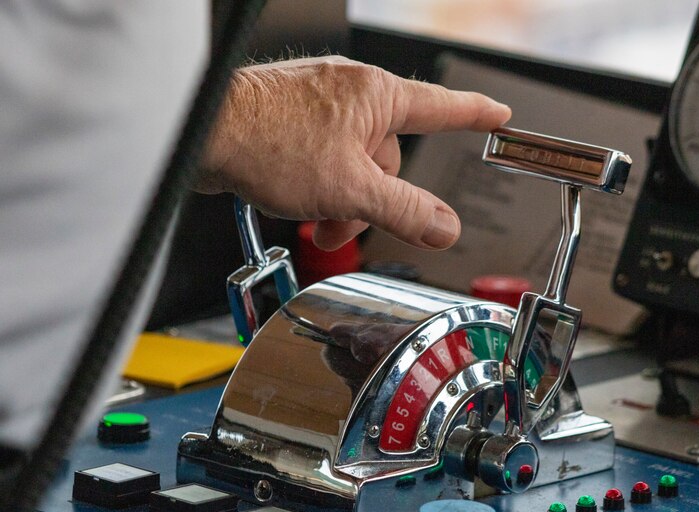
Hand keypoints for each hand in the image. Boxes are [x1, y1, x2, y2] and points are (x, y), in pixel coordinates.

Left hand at [199, 56, 510, 249]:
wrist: (201, 134)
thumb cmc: (267, 140)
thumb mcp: (350, 188)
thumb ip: (403, 211)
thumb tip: (444, 228)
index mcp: (376, 96)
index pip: (442, 106)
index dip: (475, 113)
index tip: (497, 114)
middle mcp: (351, 95)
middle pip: (388, 159)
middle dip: (371, 200)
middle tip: (345, 220)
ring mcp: (320, 108)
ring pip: (353, 166)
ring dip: (341, 201)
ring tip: (316, 216)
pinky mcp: (294, 124)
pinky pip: (325, 162)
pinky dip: (319, 188)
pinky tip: (298, 198)